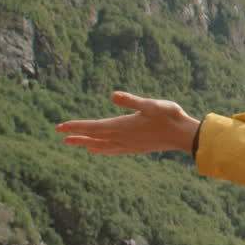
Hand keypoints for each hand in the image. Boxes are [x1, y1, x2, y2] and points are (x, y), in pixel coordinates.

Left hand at [57, 91, 199, 154]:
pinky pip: (112, 150)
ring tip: (72, 143)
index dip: (76, 126)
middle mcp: (123, 137)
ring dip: (86, 143)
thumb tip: (112, 94)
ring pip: (101, 145)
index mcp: (123, 125)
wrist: (185, 136)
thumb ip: (132, 101)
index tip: (60, 127)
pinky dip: (101, 149)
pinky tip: (96, 150)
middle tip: (60, 134)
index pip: (94, 127)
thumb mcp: (153, 105)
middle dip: (77, 135)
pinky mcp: (135, 148)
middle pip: (94, 137)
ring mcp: (129, 144)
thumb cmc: (171, 117)